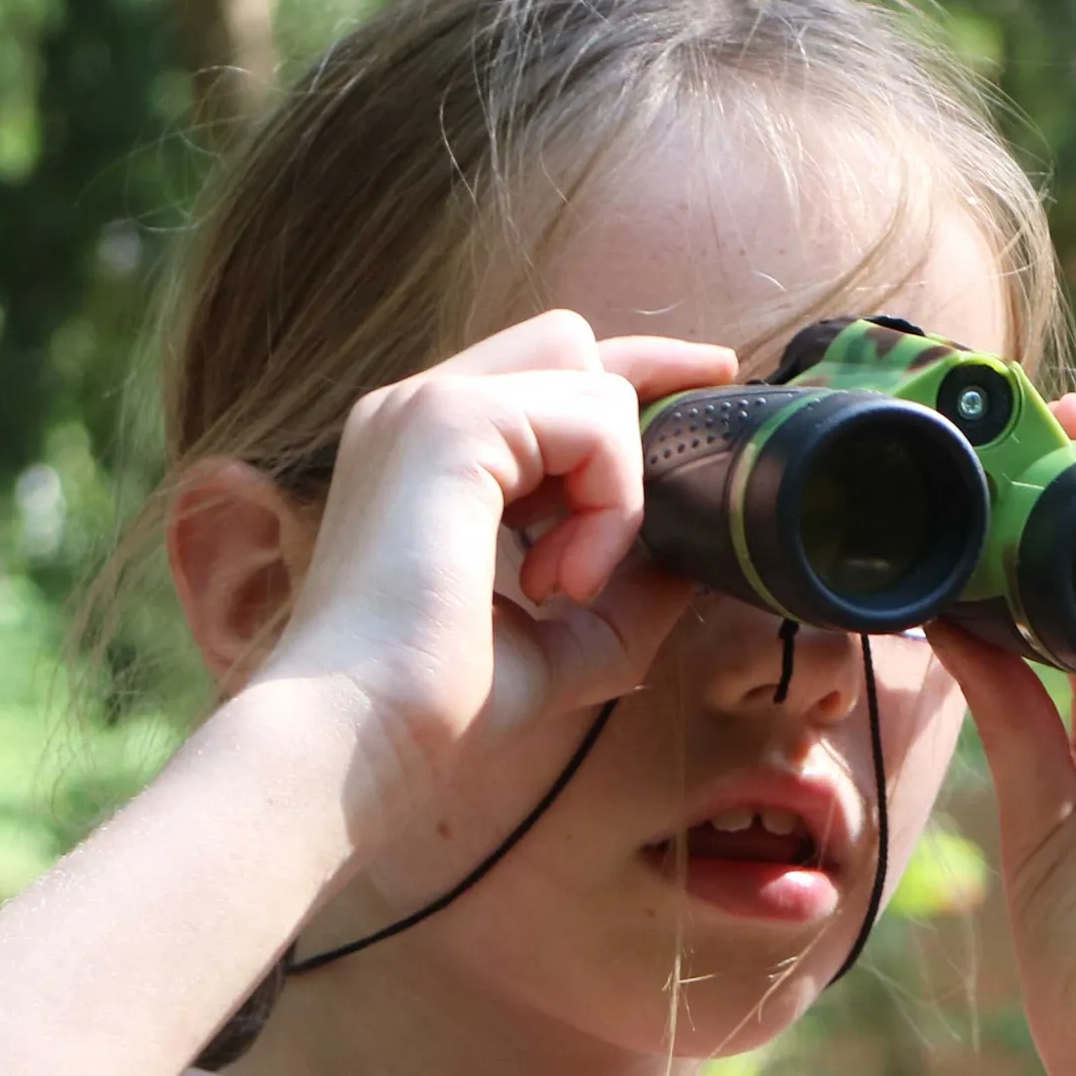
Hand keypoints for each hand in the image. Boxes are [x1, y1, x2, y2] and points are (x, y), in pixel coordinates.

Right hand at [250, 311, 736, 842]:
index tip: (711, 379)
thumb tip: (697, 557)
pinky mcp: (451, 421)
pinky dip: (608, 505)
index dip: (632, 372)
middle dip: (649, 380)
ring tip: (570, 586)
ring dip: (616, 492)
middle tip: (696, 460)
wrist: (364, 735)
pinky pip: (593, 421)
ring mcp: (426, 405)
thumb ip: (630, 590)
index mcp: (427, 453)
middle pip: (566, 341)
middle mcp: (417, 411)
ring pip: (591, 380)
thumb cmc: (444, 704)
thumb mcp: (568, 640)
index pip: (543, 371)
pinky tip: (564, 581)